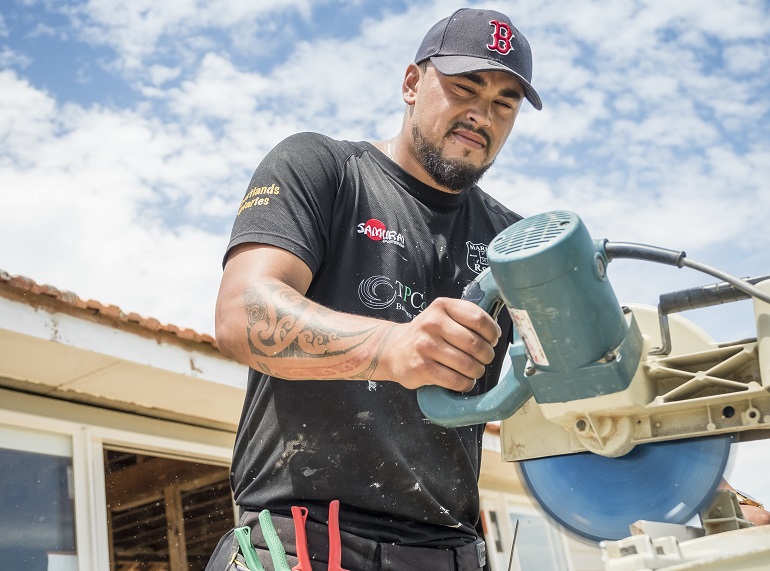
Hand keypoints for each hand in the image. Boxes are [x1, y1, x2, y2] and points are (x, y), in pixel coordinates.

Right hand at [377, 297, 501, 391]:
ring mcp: (426, 346)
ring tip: (474, 370)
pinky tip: (463, 380)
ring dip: (477, 371)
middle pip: (475, 344)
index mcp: (442, 306)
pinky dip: (465, 383)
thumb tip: (495, 334)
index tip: (492, 340)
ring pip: (468, 364)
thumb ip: (465, 318)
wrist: (394, 349)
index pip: (479, 319)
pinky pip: (456, 380)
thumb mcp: (442, 315)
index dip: (492, 333)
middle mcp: (432, 323)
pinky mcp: (422, 367)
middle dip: (486, 355)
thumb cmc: (426, 333)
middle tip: (484, 358)